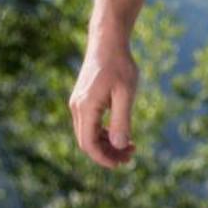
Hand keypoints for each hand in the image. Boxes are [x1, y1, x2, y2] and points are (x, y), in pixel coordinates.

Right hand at [69, 37, 138, 168]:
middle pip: (87, 142)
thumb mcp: (126, 94)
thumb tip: (120, 145)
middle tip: (131, 156)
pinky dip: (103, 132)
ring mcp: (78, 104)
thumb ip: (122, 120)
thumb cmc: (120, 66)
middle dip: (107, 153)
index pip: (88, 144)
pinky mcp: (83, 100)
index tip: (121, 164)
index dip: (104, 158)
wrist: (108, 43)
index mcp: (85, 108)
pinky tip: (121, 132)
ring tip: (130, 146)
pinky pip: (90, 124)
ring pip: (88, 134)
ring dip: (106, 144)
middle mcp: (77, 108)